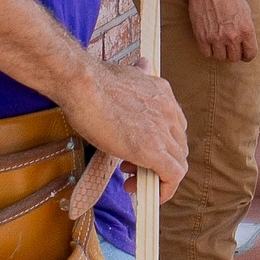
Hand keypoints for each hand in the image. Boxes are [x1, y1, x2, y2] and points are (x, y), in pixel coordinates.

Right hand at [59, 58, 187, 203]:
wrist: (82, 84)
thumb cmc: (92, 81)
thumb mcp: (126, 74)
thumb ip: (139, 76)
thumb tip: (143, 65)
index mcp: (164, 94)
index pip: (174, 126)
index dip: (160, 143)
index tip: (138, 150)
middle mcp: (170, 112)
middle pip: (177, 146)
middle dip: (158, 161)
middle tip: (131, 168)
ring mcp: (163, 131)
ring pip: (177, 163)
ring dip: (157, 176)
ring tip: (132, 180)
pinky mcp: (153, 150)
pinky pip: (173, 176)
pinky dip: (165, 189)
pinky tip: (148, 194)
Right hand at [187, 0, 258, 60]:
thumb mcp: (246, 11)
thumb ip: (247, 28)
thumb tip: (246, 41)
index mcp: (246, 30)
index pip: (250, 54)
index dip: (247, 55)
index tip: (244, 54)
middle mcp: (232, 36)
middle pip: (234, 58)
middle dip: (234, 53)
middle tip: (230, 47)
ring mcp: (216, 38)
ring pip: (220, 58)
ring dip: (220, 52)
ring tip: (219, 43)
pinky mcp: (201, 37)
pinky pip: (206, 53)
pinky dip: (208, 50)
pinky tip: (209, 42)